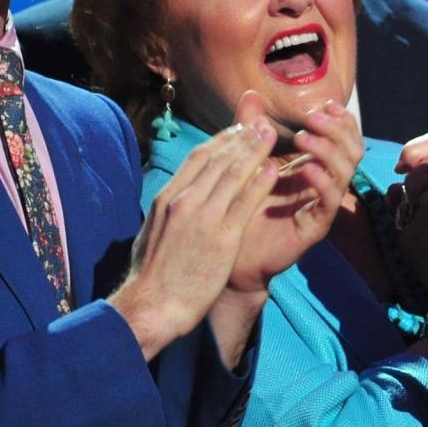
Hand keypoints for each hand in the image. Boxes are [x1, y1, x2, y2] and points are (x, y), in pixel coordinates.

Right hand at [109, 117, 277, 359]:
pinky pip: (245, 202)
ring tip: (272, 134)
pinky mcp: (221, 237)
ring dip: (255, 150)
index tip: (238, 129)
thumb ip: (168, 209)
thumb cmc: (153, 274)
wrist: (152, 305)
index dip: (221, 140)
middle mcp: (183, 200)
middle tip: (260, 121)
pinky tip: (275, 168)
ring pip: (232, 174)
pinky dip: (260, 181)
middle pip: (217, 158)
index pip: (197, 158)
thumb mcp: (154, 230)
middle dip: (241, 137)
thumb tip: (174, 194)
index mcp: (166, 197)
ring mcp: (203, 217)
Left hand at [229, 92, 356, 295]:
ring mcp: (320, 204)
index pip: (341, 136)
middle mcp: (322, 182)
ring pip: (345, 172)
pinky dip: (322, 182)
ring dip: (328, 151)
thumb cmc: (237, 207)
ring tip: (304, 139)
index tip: (323, 104)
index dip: (338, 119)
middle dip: (336, 129)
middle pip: (351, 149)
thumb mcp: (243, 161)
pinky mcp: (315, 227)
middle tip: (312, 118)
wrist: (225, 254)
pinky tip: (306, 170)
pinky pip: (329, 202)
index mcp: (311, 163)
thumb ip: (250, 129)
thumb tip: (250, 93)